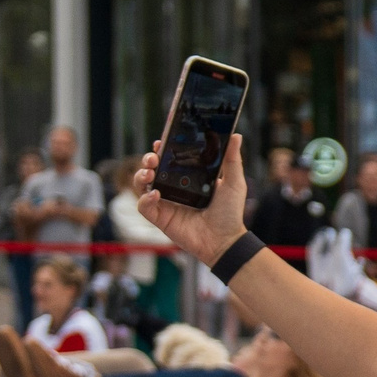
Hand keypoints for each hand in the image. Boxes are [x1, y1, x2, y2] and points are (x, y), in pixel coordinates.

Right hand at [135, 130, 251, 264]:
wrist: (226, 241)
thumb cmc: (230, 213)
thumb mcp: (234, 183)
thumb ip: (232, 160)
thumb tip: (236, 135)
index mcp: (188, 177)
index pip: (169, 158)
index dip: (162, 148)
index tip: (161, 141)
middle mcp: (173, 188)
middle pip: (151, 168)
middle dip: (148, 158)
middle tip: (154, 157)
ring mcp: (165, 203)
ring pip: (142, 184)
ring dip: (140, 175)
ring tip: (150, 172)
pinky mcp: (161, 218)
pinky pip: (143, 206)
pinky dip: (145, 198)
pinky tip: (156, 194)